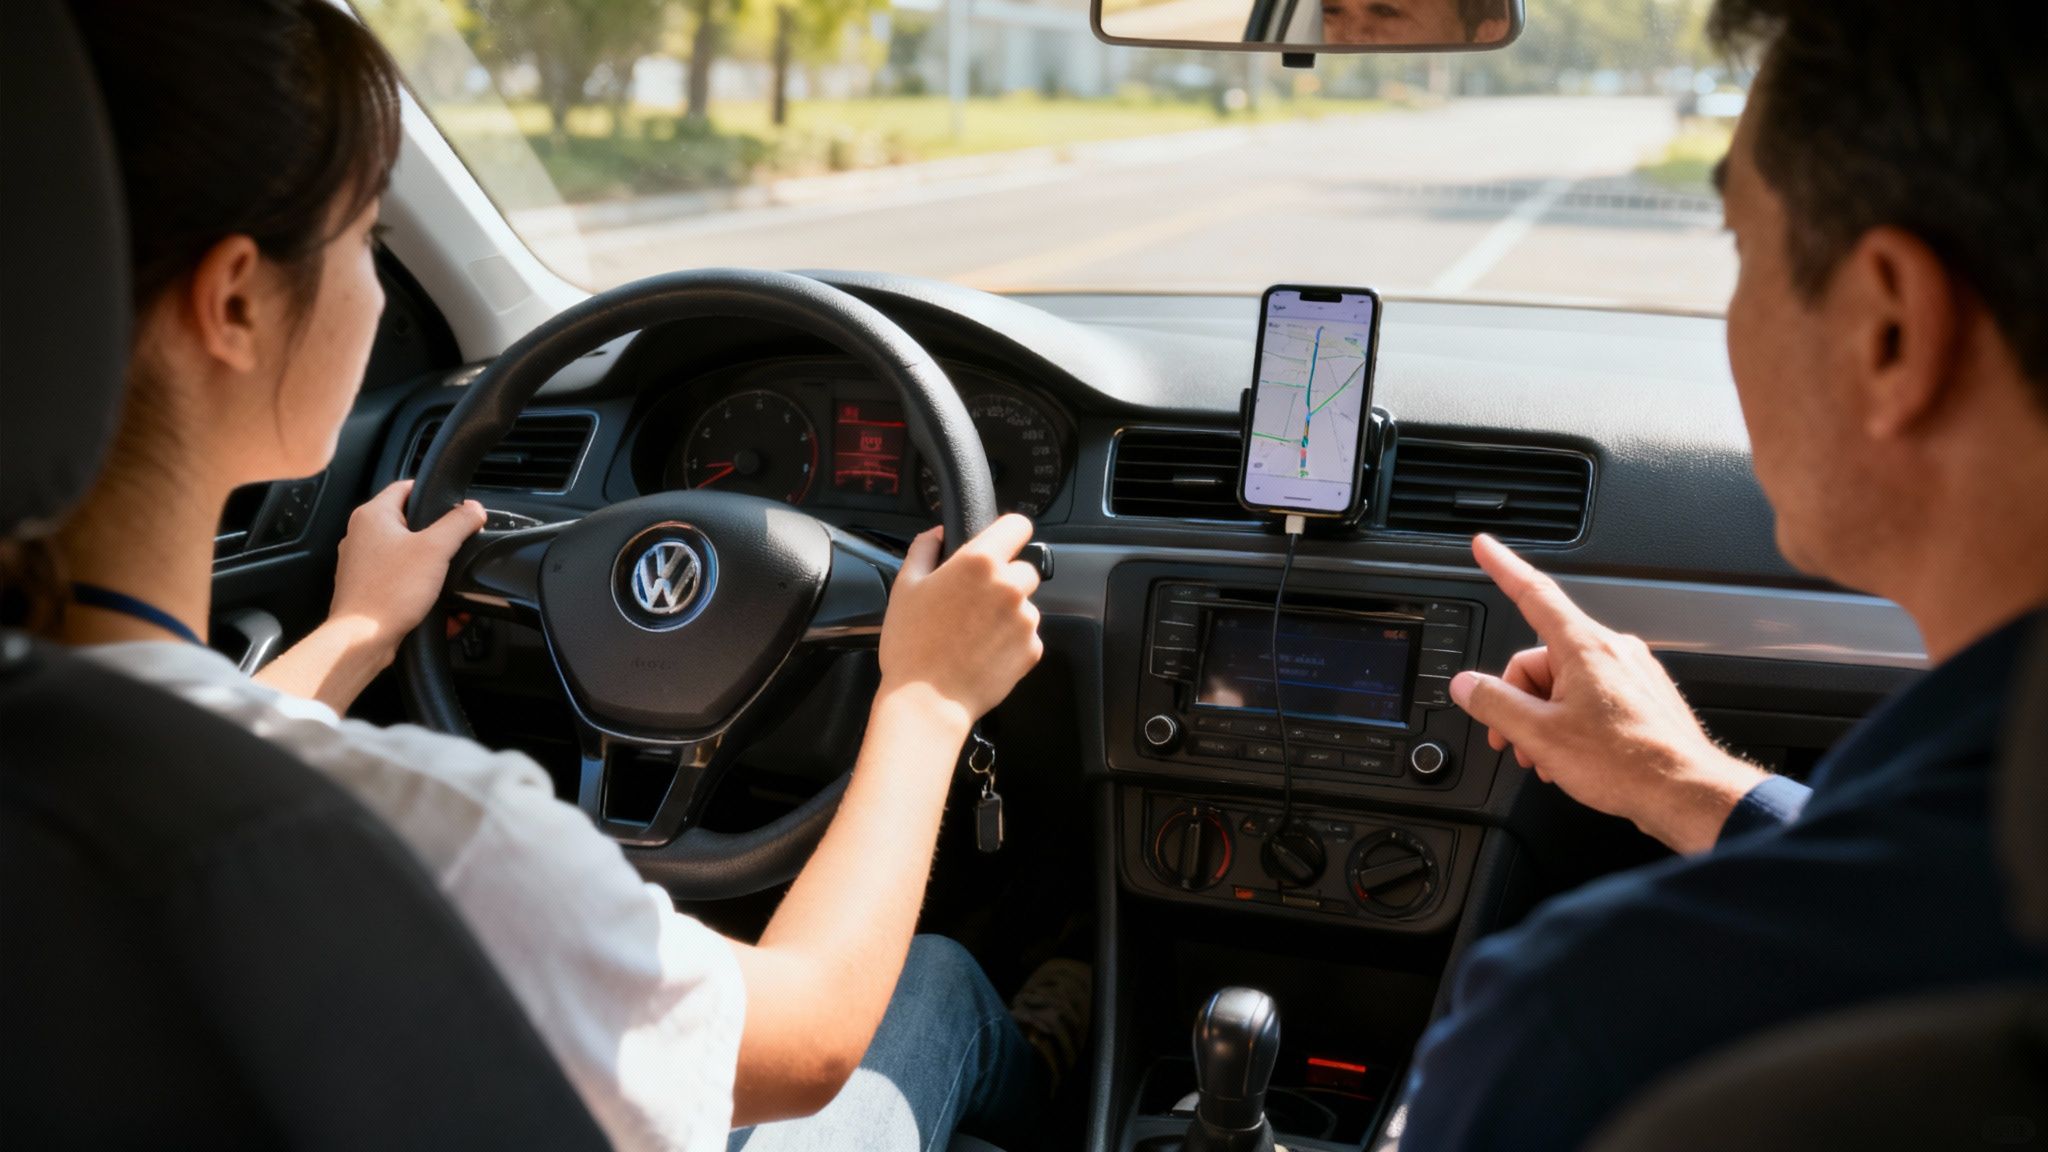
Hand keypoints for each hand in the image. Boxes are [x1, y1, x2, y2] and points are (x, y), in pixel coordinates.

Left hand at [329, 480, 485, 659]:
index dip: (432, 494)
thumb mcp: (436, 549)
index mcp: (372, 515)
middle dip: (435, 537)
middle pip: (408, 522)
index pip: (406, 486)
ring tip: (443, 581)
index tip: (453, 507)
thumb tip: (474, 509)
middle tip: (452, 548)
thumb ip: (459, 523)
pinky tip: (434, 603)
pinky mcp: (365, 586)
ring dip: (428, 566)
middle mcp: (360, 535)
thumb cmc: (388, 593)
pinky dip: (417, 587)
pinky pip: (398, 579)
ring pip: (404, 553)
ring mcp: (359, 562)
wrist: (362, 637)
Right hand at [877, 514, 1044, 726]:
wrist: (927, 701)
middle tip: (975, 602)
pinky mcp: (1033, 649)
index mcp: (979, 562)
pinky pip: (1027, 635)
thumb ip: (924, 549)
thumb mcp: (906, 587)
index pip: (1018, 526)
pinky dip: (1011, 641)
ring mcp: (1025, 619)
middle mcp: (1010, 586)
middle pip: (1023, 569)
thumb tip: (937, 534)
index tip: (1001, 543)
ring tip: (974, 633)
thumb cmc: (911, 645)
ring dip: (1008, 612)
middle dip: (1005, 580)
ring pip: (1025, 604)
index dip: (1009, 533)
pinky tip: (983, 652)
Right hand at [1449, 534, 1765, 853]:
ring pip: (1565, 684)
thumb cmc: (1627, 764)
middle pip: (1540, 660)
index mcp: (1584, 647)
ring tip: (1544, 758)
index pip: (1534, 593)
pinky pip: (1591, 698)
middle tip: (1510, 739)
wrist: (1685, 793)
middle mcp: (1611, 651)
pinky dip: (1571, 723)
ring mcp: (1631, 673)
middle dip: (1518, 701)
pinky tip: (1570, 757)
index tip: (1485, 547)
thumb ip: (1495, 703)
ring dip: (1544, 720)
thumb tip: (1466, 685)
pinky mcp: (1643, 696)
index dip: (1503, 568)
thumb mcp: (1541, 735)